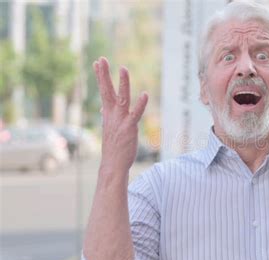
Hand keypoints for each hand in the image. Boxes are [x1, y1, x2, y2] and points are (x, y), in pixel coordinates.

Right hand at [94, 57, 147, 174]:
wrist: (113, 164)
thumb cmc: (114, 146)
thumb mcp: (109, 127)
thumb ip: (108, 115)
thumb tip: (104, 107)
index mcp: (108, 114)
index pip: (103, 91)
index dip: (100, 77)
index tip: (97, 62)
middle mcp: (112, 115)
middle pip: (107, 91)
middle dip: (104, 75)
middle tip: (101, 59)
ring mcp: (120, 120)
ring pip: (122, 98)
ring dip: (123, 83)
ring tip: (123, 68)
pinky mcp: (129, 127)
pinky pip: (136, 114)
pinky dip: (140, 104)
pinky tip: (145, 94)